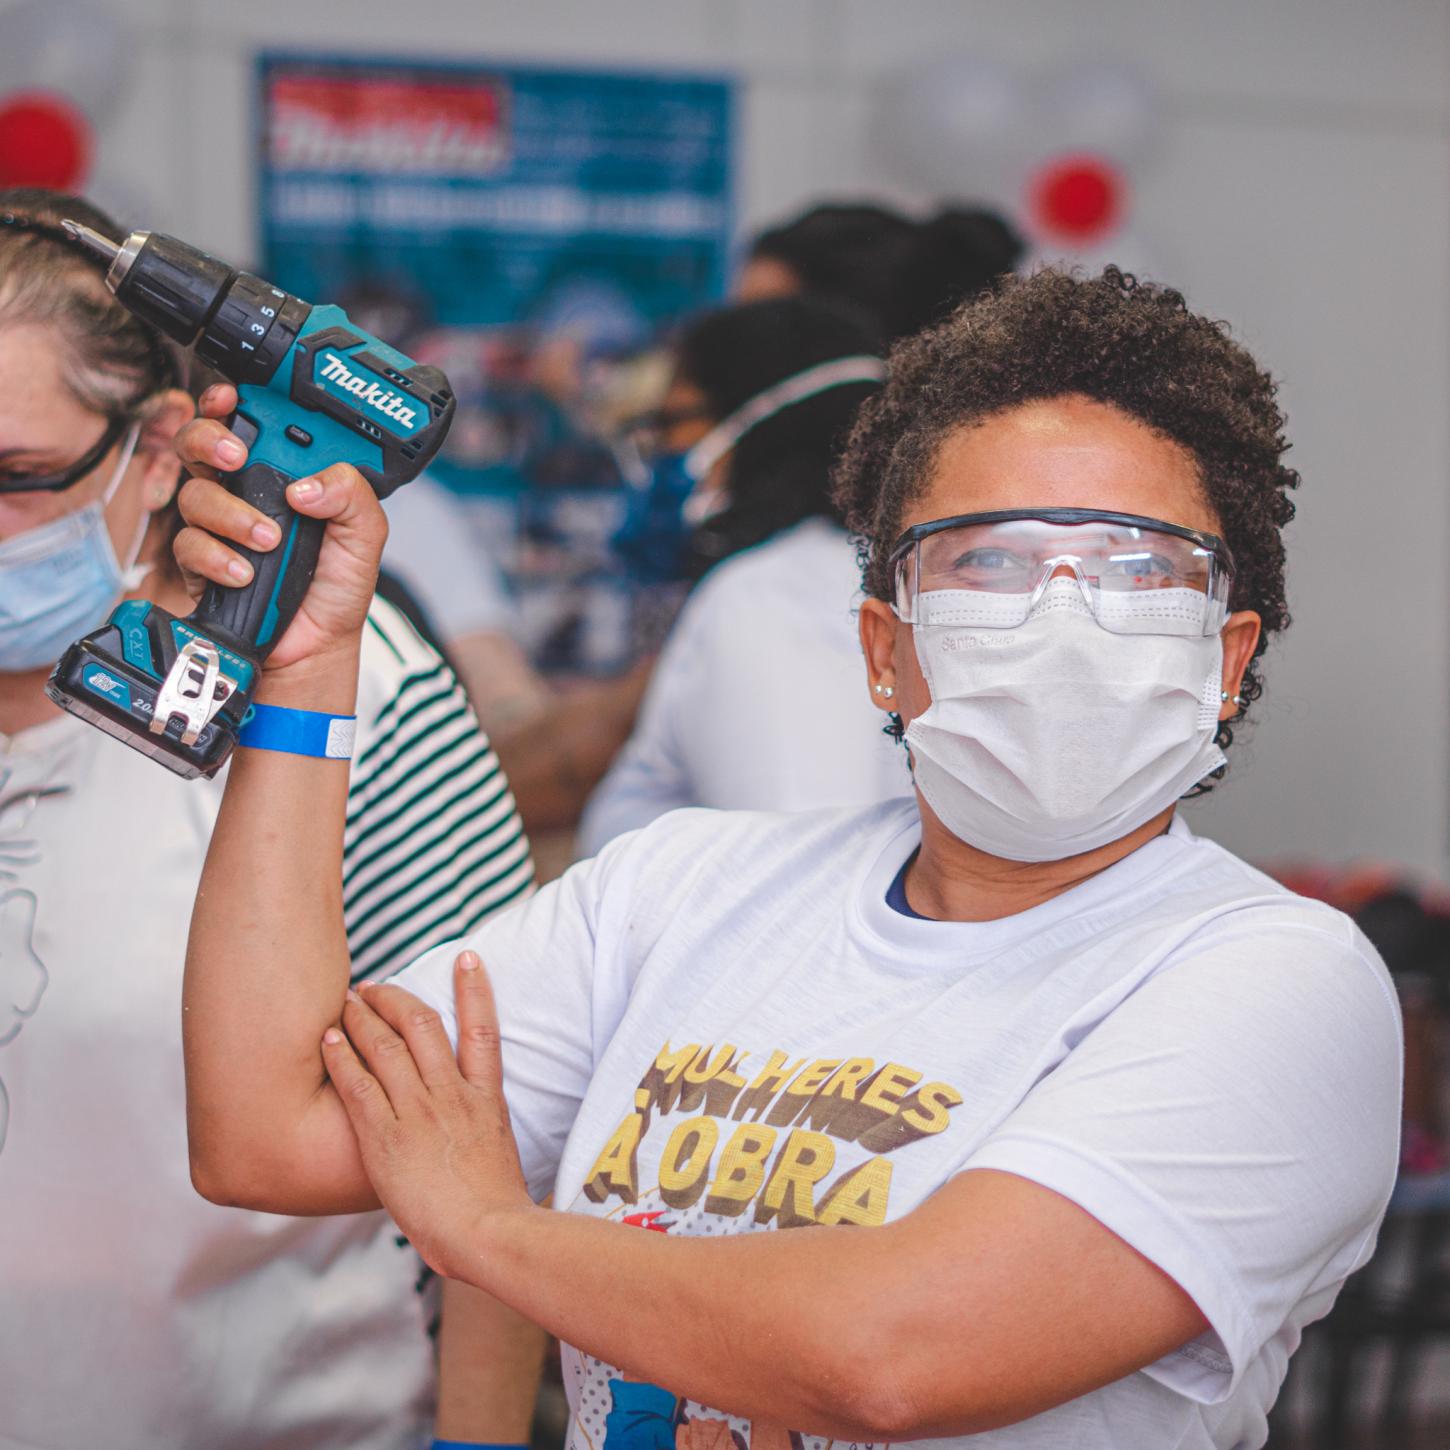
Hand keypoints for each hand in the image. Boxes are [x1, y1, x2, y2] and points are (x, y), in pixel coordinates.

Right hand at [172, 383, 387, 671]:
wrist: (316, 645)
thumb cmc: (337, 586)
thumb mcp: (365, 535)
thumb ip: (351, 496)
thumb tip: (305, 487)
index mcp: (283, 474)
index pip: (248, 423)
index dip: (230, 402)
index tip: (232, 398)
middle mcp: (245, 492)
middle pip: (200, 443)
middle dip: (209, 439)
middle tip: (235, 458)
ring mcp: (218, 525)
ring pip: (195, 494)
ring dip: (231, 515)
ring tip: (269, 541)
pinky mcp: (200, 561)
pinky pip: (188, 544)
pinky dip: (217, 557)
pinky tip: (244, 573)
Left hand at [321, 953, 532, 1276]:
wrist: (487, 1232)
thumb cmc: (496, 1208)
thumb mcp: (497, 1157)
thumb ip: (479, 1134)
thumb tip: (468, 1137)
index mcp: (485, 1099)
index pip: (482, 1029)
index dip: (475, 988)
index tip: (467, 957)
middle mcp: (452, 1095)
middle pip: (423, 1026)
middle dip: (396, 999)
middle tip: (375, 987)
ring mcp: (419, 1112)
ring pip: (387, 1047)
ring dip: (363, 1019)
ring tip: (347, 1003)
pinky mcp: (386, 1136)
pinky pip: (358, 1085)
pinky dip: (342, 1057)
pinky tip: (328, 1041)